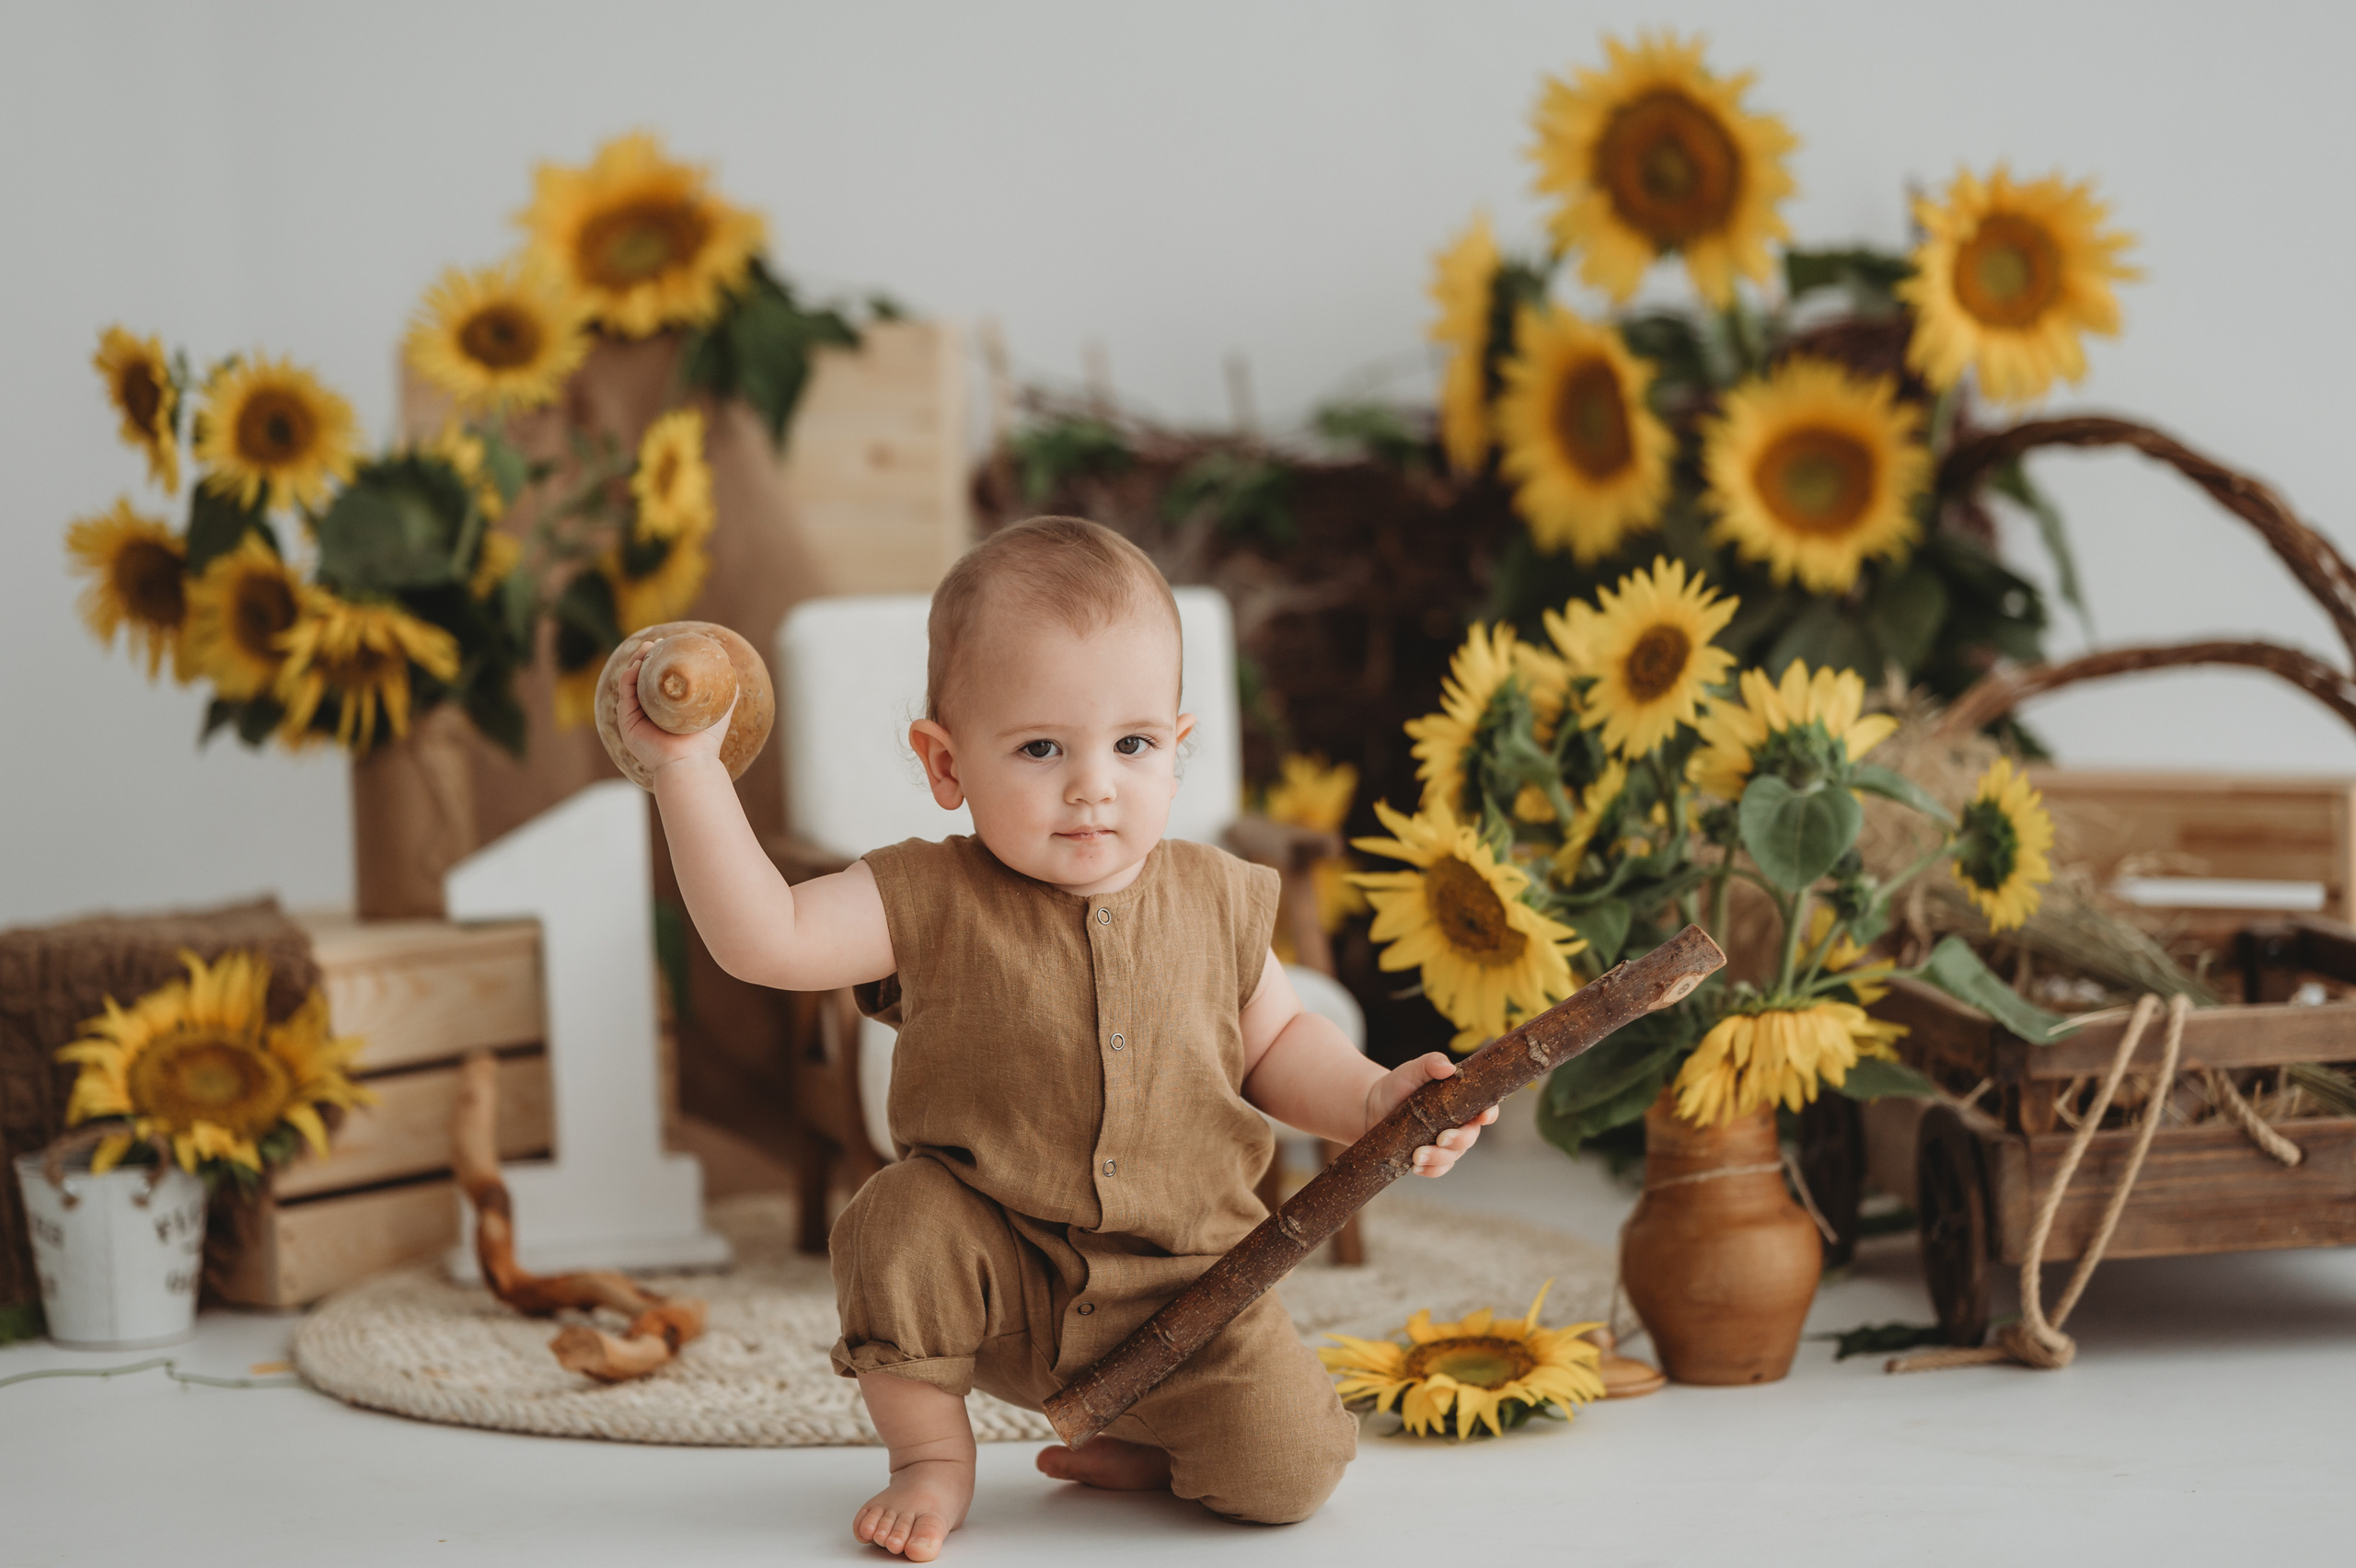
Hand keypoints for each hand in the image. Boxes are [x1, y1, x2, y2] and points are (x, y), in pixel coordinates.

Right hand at [614, 638, 736, 778]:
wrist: (691, 761)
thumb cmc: (706, 741)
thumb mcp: (719, 712)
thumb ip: (727, 694)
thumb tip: (735, 675)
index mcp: (666, 709)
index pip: (658, 680)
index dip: (659, 661)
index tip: (666, 644)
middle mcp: (650, 712)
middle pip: (642, 679)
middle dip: (645, 658)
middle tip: (654, 644)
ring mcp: (637, 717)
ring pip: (631, 684)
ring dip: (635, 663)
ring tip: (645, 650)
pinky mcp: (628, 723)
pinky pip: (624, 696)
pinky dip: (627, 679)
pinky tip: (635, 667)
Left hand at [1362, 1052, 1498, 1177]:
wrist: (1371, 1106)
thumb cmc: (1398, 1085)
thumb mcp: (1412, 1070)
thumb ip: (1430, 1063)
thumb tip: (1448, 1067)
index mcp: (1461, 1102)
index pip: (1484, 1108)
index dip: (1489, 1114)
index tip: (1483, 1117)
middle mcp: (1457, 1124)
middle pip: (1470, 1137)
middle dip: (1459, 1140)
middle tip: (1441, 1139)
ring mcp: (1444, 1143)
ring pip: (1453, 1156)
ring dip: (1439, 1158)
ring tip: (1418, 1155)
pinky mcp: (1429, 1157)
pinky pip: (1437, 1169)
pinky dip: (1430, 1170)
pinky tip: (1415, 1167)